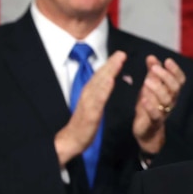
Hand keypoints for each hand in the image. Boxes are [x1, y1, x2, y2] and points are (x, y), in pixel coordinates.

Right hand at [54, 51, 126, 165]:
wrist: (71, 140)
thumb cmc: (83, 125)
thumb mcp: (94, 107)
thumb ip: (100, 95)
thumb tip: (109, 84)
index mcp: (90, 93)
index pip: (100, 76)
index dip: (110, 65)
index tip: (120, 54)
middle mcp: (88, 95)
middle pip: (100, 76)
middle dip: (111, 64)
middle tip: (121, 53)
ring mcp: (88, 103)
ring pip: (99, 84)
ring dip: (109, 71)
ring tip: (118, 61)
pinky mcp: (90, 114)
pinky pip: (98, 100)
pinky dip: (104, 89)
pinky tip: (111, 81)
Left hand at [133, 55, 185, 154]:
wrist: (146, 131)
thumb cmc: (149, 106)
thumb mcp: (150, 87)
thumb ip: (152, 73)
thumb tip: (151, 57)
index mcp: (171, 92)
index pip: (180, 80)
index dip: (175, 70)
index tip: (167, 60)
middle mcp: (171, 101)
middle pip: (174, 88)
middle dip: (166, 77)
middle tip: (154, 68)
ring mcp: (164, 112)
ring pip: (166, 100)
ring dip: (157, 89)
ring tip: (146, 81)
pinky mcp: (154, 122)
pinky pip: (156, 115)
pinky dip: (150, 106)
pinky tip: (143, 99)